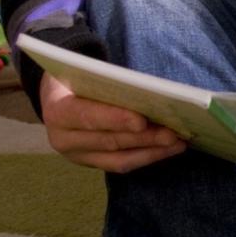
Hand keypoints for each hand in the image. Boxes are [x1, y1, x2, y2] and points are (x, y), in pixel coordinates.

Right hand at [40, 73, 187, 172]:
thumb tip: (148, 88)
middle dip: (144, 137)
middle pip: (109, 140)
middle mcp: (63, 138)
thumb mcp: (84, 72)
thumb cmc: (77, 77)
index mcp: (57, 110)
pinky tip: (169, 149)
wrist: (57, 95)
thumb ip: (108, 81)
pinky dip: (147, 157)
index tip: (142, 120)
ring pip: (119, 158)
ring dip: (152, 151)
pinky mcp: (92, 163)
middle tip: (173, 132)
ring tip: (178, 142)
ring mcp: (78, 155)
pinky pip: (122, 164)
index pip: (87, 116)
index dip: (114, 119)